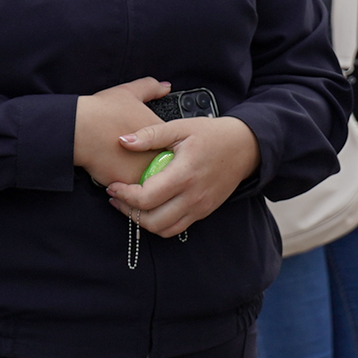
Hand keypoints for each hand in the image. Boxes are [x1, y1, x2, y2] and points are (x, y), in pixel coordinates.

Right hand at [74, 77, 172, 187]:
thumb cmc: (102, 111)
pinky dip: (127, 186)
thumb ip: (151, 88)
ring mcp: (143, 173)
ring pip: (151, 182)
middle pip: (166, 167)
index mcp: (162, 135)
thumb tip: (165, 86)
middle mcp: (157, 156)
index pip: (176, 147)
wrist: (80, 129)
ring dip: (143, 177)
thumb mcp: (130, 91)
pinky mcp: (128, 186)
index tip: (153, 145)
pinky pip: (133, 192)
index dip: (164, 147)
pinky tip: (118, 173)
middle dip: (156, 165)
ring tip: (128, 166)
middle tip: (140, 158)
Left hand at [107, 114, 260, 235]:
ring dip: (142, 222)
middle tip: (116, 198)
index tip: (113, 186)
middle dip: (128, 212)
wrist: (245, 147)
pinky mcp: (203, 212)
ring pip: (164, 229)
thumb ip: (150, 135)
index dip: (124, 196)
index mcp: (184, 174)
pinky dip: (159, 224)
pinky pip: (177, 228)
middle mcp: (193, 196)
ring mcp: (200, 207)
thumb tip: (123, 141)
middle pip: (152, 220)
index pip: (146, 198)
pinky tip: (150, 208)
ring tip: (129, 206)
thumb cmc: (211, 134)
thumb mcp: (180, 127)